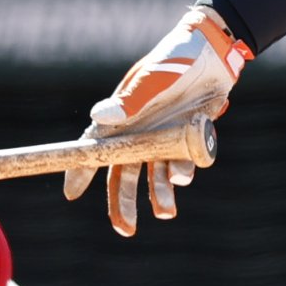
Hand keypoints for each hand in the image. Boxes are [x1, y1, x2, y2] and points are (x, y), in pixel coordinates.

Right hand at [63, 5, 250, 236]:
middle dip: (123, 203)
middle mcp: (140, 132)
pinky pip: (183, 163)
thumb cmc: (175, 60)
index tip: (70, 194)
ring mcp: (164, 137)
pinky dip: (184, 170)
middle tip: (124, 230)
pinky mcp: (186, 138)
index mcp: (122, 118)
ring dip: (159, 195)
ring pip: (156, 175)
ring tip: (166, 213)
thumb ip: (129, 102)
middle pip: (125, 174)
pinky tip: (188, 171)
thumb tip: (97, 118)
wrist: (215, 55)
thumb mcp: (153, 81)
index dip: (81, 171)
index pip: (95, 149)